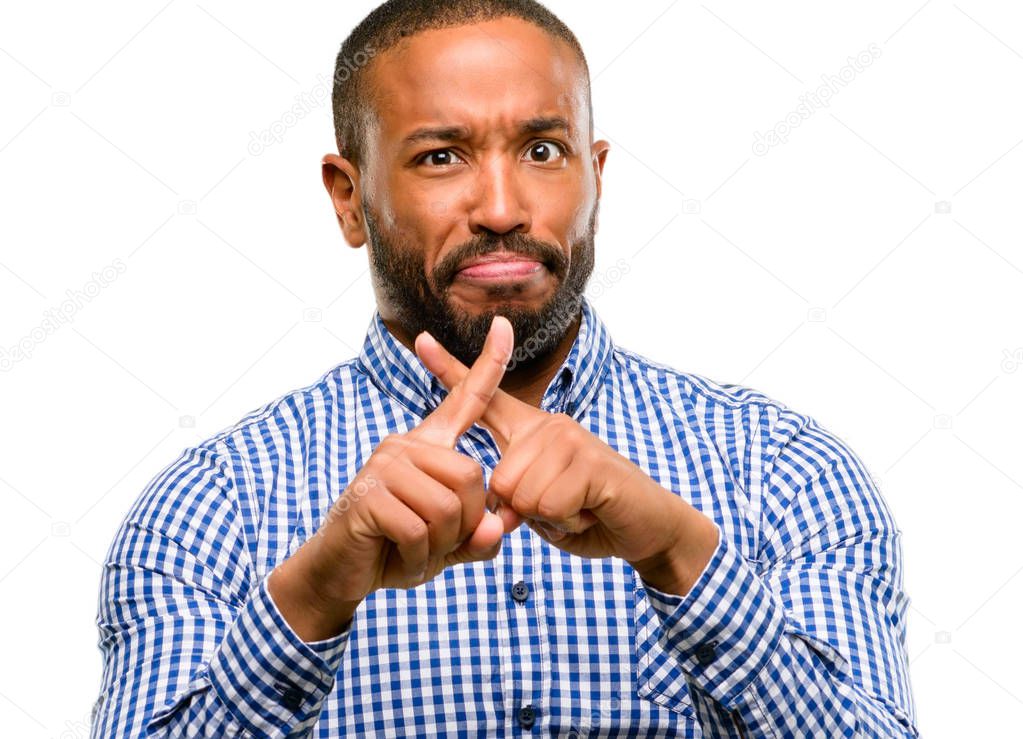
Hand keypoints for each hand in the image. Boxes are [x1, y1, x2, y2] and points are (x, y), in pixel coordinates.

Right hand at [269, 316, 514, 639]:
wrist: (340, 573)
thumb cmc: (397, 550)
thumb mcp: (448, 545)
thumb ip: (479, 538)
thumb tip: (496, 529)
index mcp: (429, 446)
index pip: (466, 399)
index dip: (489, 364)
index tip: (503, 326)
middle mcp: (406, 444)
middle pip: (472, 477)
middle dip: (465, 524)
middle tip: (438, 542)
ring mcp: (385, 464)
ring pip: (449, 506)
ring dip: (440, 544)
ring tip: (416, 549)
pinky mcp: (370, 494)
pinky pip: (420, 529)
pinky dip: (419, 556)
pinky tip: (400, 556)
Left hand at [415, 322, 719, 594]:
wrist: (646, 527)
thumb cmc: (590, 515)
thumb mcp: (540, 508)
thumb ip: (512, 501)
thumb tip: (501, 509)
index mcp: (532, 431)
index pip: (485, 399)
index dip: (449, 370)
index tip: (421, 340)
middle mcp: (549, 425)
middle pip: (498, 480)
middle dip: (525, 512)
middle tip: (563, 507)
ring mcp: (571, 438)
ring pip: (521, 494)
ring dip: (550, 517)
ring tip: (578, 508)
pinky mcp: (591, 461)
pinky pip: (548, 504)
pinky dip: (568, 521)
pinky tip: (590, 511)